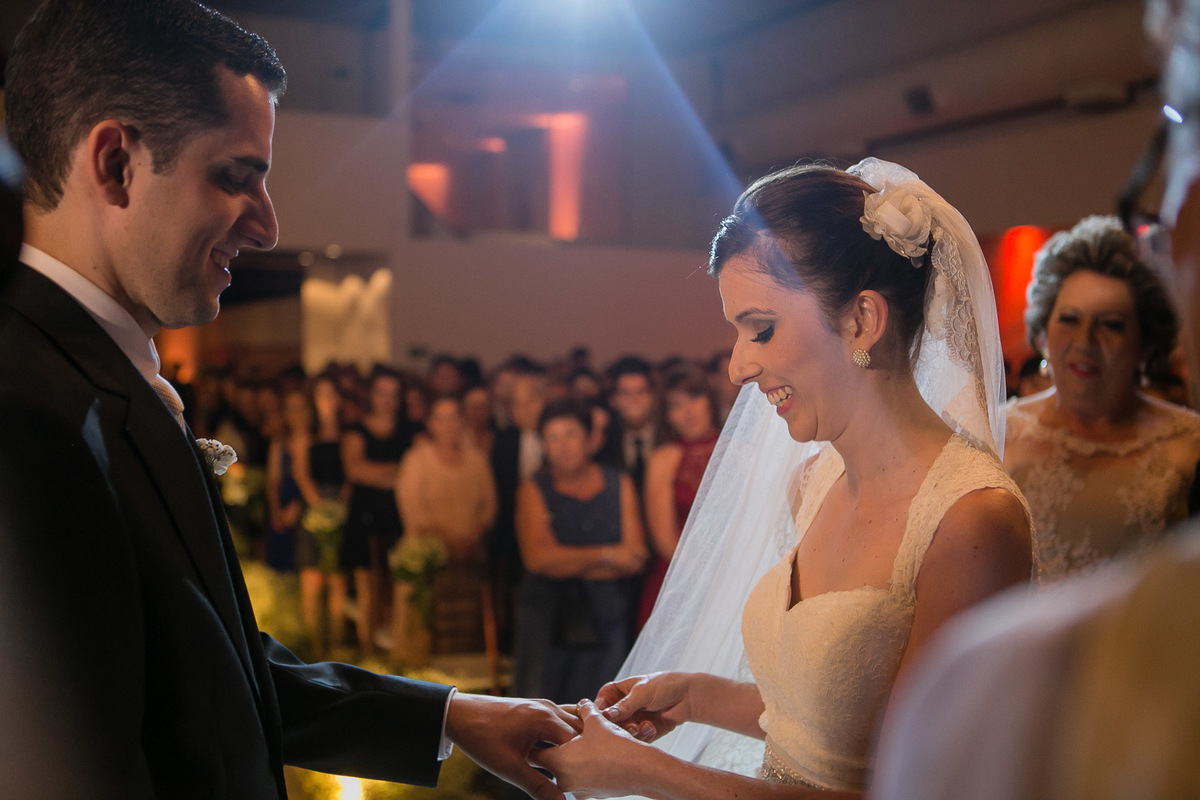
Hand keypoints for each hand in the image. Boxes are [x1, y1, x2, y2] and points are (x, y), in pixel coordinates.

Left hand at [446, 693, 580, 799]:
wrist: (459, 714)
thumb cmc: (482, 739)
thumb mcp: (509, 768)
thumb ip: (538, 785)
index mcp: (545, 719)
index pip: (580, 743)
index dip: (584, 764)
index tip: (585, 782)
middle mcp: (548, 708)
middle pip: (582, 731)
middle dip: (585, 754)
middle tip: (586, 776)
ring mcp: (544, 705)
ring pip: (573, 724)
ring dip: (577, 743)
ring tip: (578, 765)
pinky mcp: (537, 708)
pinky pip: (561, 720)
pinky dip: (566, 735)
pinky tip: (563, 753)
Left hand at [531, 699, 653, 798]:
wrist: (642, 771)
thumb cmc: (615, 746)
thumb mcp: (597, 722)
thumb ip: (585, 711)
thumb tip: (582, 703)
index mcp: (559, 760)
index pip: (535, 753)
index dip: (532, 742)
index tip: (527, 737)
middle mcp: (564, 779)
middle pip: (550, 764)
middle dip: (551, 751)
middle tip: (547, 739)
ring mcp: (578, 790)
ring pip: (566, 773)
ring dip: (568, 762)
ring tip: (576, 748)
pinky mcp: (592, 795)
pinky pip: (581, 780)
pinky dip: (583, 770)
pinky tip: (593, 758)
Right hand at [593, 672, 691, 740]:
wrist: (687, 697)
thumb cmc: (664, 686)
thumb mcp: (642, 692)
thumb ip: (624, 705)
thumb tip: (605, 716)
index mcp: (616, 692)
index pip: (599, 704)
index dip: (599, 712)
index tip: (603, 719)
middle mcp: (621, 709)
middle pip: (608, 723)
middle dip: (616, 726)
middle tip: (627, 725)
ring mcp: (631, 721)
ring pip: (621, 734)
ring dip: (629, 732)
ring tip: (640, 727)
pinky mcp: (642, 733)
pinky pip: (635, 740)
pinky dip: (642, 736)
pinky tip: (651, 728)